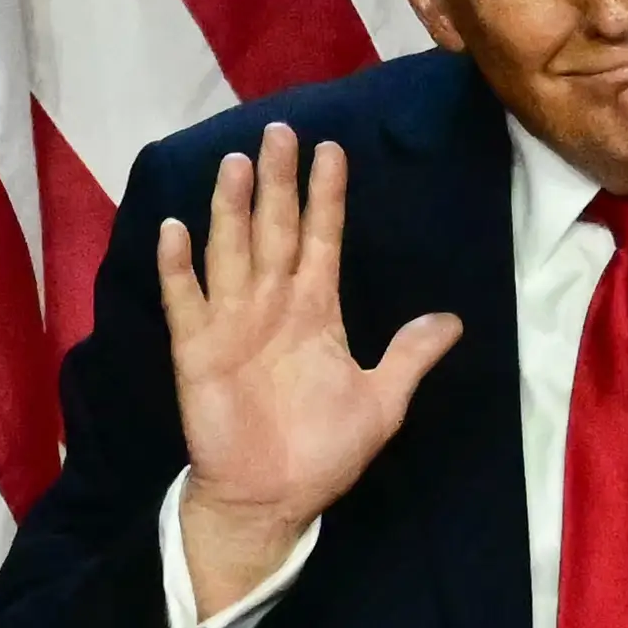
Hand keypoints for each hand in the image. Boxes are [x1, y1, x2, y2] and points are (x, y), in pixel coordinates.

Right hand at [160, 124, 461, 612]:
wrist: (274, 497)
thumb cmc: (324, 450)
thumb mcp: (382, 401)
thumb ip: (409, 356)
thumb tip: (453, 321)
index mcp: (316, 312)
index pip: (323, 239)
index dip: (327, 197)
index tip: (331, 150)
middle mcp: (273, 306)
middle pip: (275, 230)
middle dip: (278, 183)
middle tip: (278, 130)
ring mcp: (233, 324)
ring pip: (232, 252)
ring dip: (230, 209)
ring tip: (234, 163)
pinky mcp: (198, 351)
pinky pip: (187, 301)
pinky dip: (179, 267)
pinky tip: (175, 229)